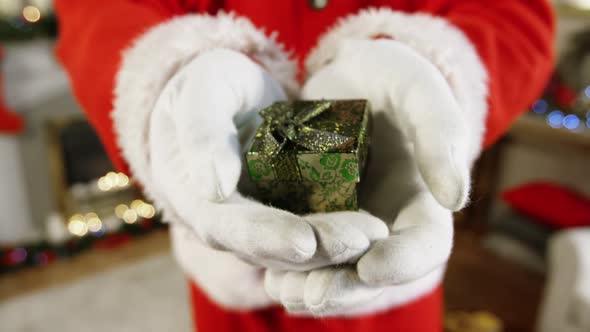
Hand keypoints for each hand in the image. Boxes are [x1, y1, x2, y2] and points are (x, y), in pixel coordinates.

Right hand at [149, 49, 383, 269]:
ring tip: (374, 236)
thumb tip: (214, 188)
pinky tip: (372, 229)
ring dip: (333, 248)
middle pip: (265, 247)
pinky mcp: (281, 212)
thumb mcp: (202, 91)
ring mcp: (253, 220)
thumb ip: (202, 131)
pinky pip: (308, 231)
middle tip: (362, 240)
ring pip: (291, 248)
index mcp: (191, 194)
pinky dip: (337, 233)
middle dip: (315, 248)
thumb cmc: (210, 83)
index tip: (305, 242)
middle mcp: (222, 219)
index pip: (224, 226)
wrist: (227, 93)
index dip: (263, 236)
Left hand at [265, 39, 478, 314]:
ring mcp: (344, 225)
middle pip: (372, 273)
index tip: (372, 267)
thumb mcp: (418, 90)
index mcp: (420, 202)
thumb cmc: (391, 78)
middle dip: (344, 288)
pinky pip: (299, 254)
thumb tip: (455, 197)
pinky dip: (284, 267)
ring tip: (282, 290)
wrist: (346, 76)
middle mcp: (383, 224)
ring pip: (332, 271)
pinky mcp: (308, 218)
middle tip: (312, 293)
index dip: (403, 262)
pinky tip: (264, 272)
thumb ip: (440, 133)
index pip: (424, 245)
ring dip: (308, 287)